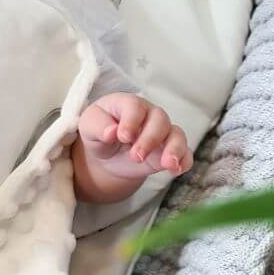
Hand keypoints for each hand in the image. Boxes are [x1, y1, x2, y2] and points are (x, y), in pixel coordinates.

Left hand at [78, 93, 192, 179]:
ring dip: (173, 149)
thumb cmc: (99, 132)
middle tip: (136, 156)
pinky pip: (184, 152)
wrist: (108, 154)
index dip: (131, 121)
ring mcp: (162, 133)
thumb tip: (111, 132)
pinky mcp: (169, 150)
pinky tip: (177, 170)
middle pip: (159, 119)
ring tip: (167, 164)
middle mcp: (150, 115)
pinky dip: (184, 160)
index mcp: (128, 104)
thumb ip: (97, 126)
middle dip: (150, 139)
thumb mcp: (88, 127)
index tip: (122, 136)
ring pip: (176, 134)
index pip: (134, 107)